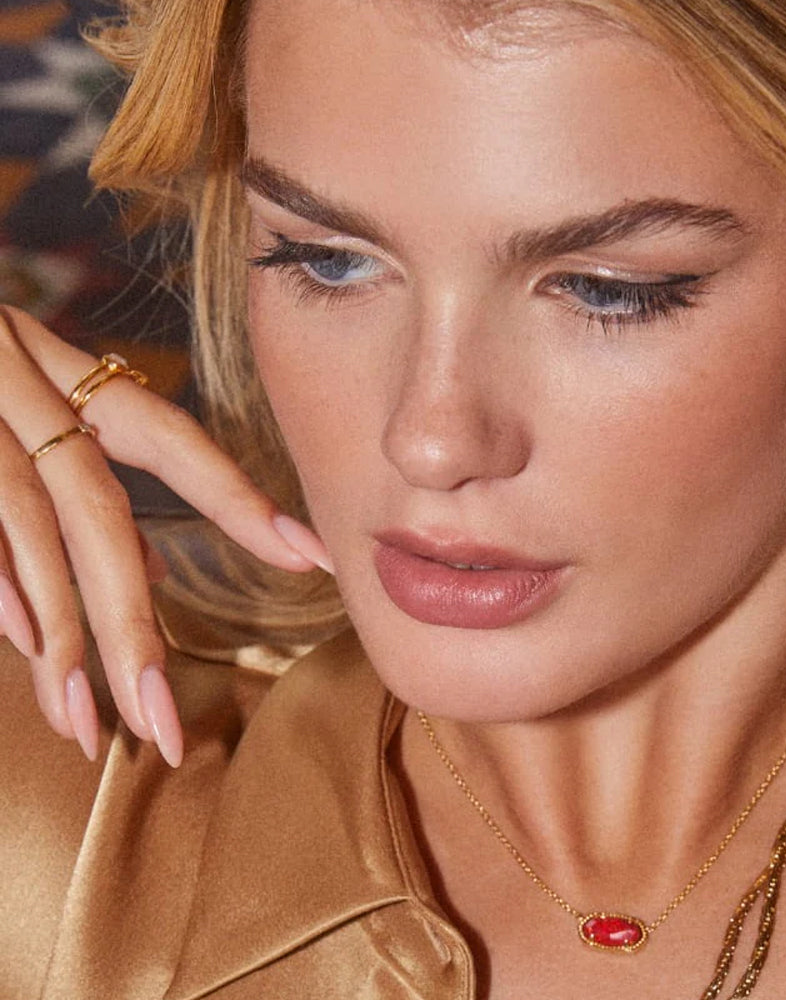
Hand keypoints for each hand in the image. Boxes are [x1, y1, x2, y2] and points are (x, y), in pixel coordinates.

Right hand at [0, 306, 333, 766]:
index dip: (239, 498)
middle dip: (132, 624)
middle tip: (165, 724)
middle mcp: (19, 379)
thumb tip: (156, 575)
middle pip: (96, 510)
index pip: (171, 437)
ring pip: (30, 525)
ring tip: (87, 722)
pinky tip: (29, 644)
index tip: (314, 557)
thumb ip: (92, 484)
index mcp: (65, 371)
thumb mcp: (28, 399)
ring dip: (62, 631)